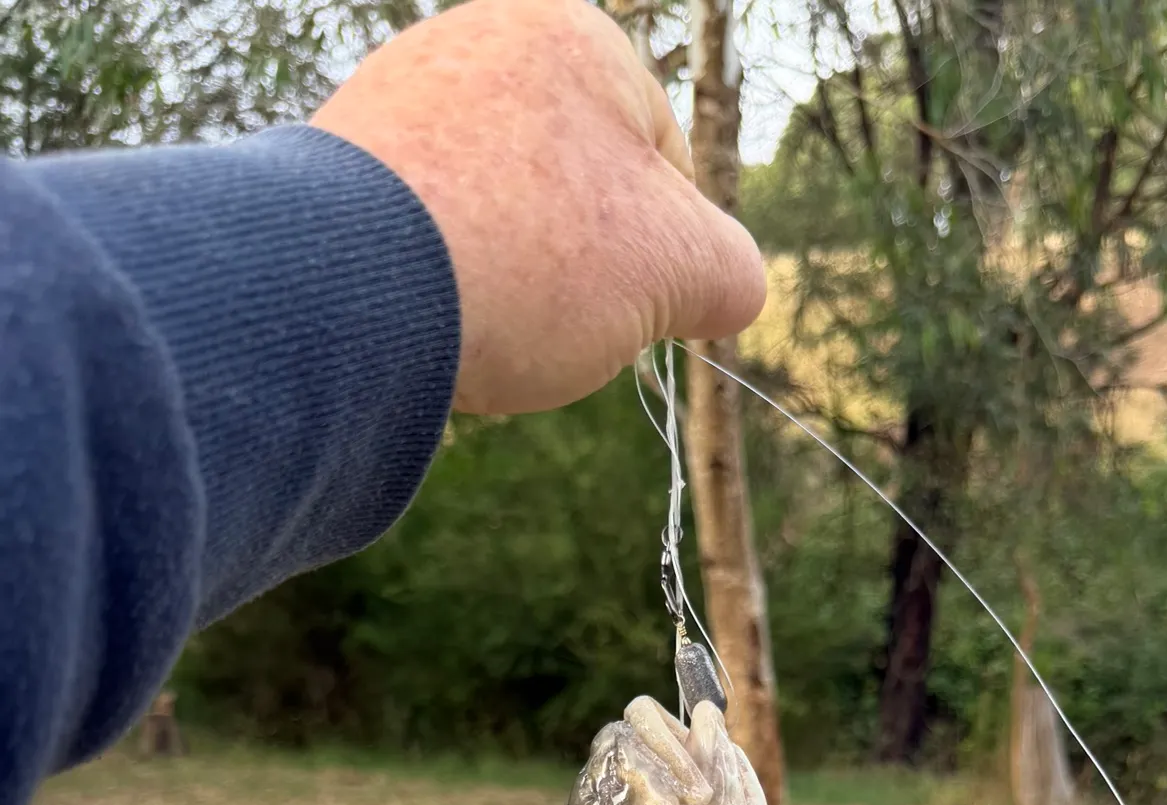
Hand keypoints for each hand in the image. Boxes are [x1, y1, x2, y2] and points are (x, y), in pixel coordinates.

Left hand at [312, 0, 765, 414]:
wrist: (347, 288)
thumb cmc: (535, 260)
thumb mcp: (683, 270)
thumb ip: (733, 271)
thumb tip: (729, 287)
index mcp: (572, 31)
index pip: (662, 161)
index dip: (666, 252)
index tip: (633, 300)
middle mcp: (477, 39)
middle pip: (579, 189)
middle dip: (586, 267)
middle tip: (561, 319)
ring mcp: (399, 96)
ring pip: (504, 217)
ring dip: (517, 281)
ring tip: (491, 318)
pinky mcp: (341, 164)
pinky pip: (432, 235)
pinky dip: (448, 282)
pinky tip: (433, 316)